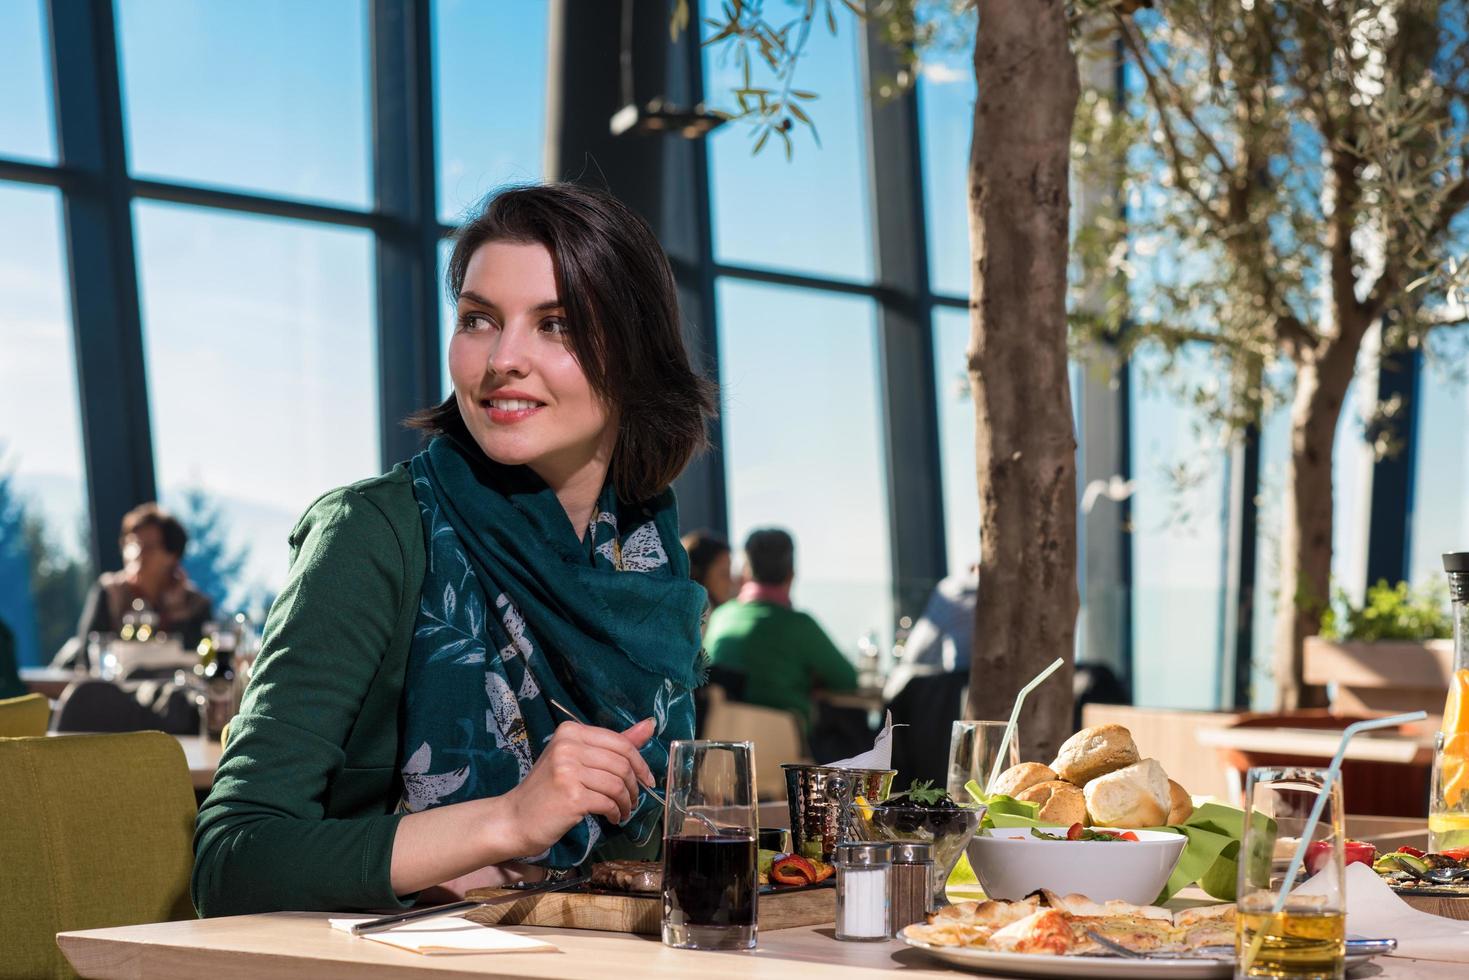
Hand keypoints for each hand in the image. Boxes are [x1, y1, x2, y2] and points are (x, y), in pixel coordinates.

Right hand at [502, 718, 656, 855]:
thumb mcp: (577, 759)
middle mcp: (568, 746)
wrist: (515, 818)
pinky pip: (608, 802)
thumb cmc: (548, 789)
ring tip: (623, 811)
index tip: (647, 779)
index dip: (640, 762)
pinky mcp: (571, 796)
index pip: (620, 742)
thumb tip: (650, 724)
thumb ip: (613, 744)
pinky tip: (613, 818)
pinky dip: (616, 812)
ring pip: (617, 784)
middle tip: (634, 800)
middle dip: (634, 785)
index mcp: (570, 731)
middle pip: (621, 763)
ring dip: (627, 802)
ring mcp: (568, 770)